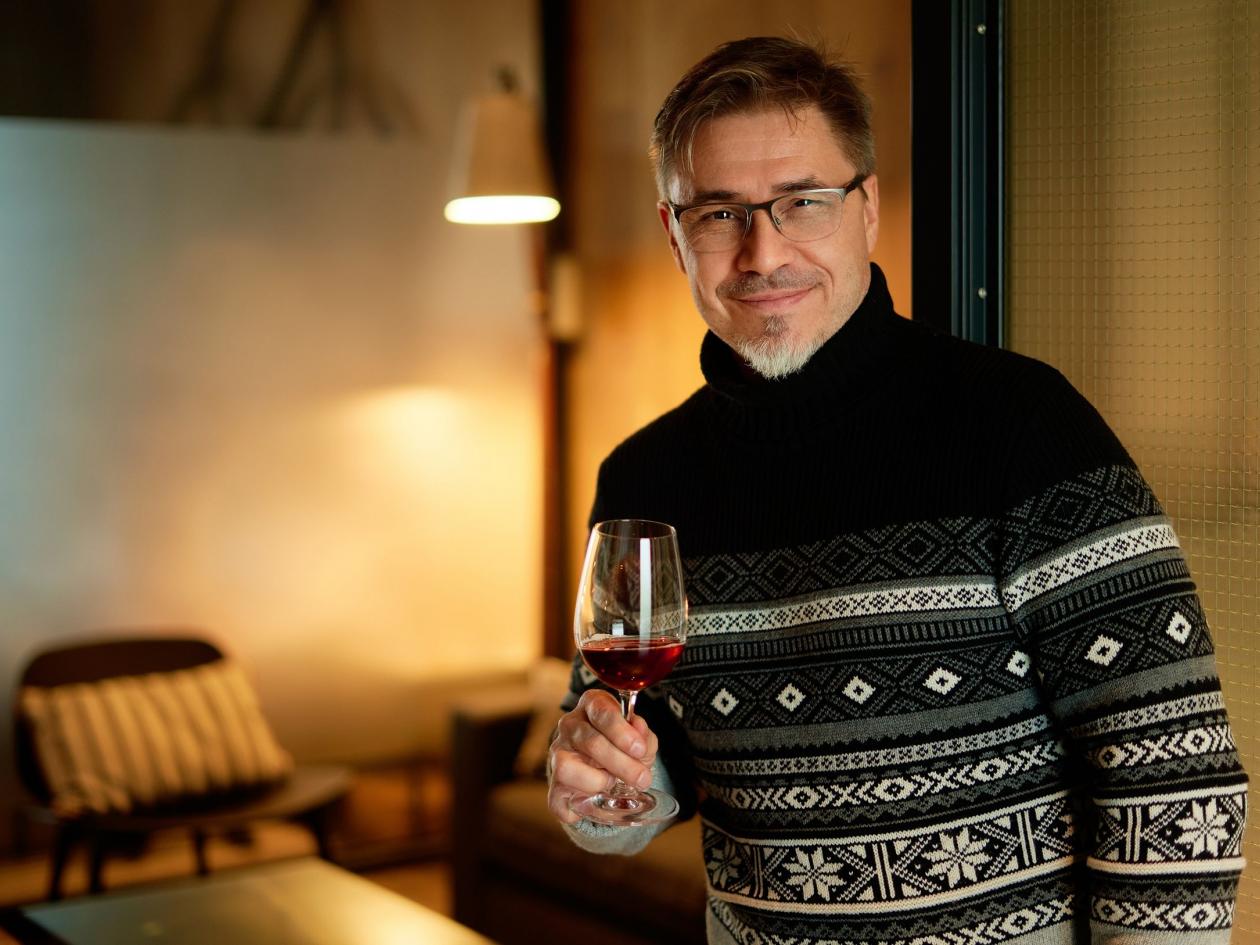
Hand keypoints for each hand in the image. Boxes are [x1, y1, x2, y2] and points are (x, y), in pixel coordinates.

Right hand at [547, 689, 658, 824]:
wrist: (604, 769)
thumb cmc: (623, 747)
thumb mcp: (639, 738)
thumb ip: (644, 738)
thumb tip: (640, 741)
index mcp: (592, 705)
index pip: (602, 711)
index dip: (622, 731)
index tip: (638, 749)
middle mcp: (570, 725)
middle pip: (591, 742)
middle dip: (621, 764)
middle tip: (642, 779)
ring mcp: (558, 753)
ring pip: (568, 767)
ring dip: (600, 781)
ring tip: (614, 783)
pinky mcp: (553, 785)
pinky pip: (559, 798)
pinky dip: (582, 805)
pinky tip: (598, 800)